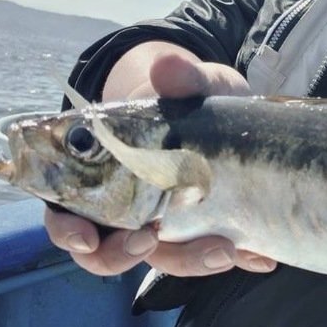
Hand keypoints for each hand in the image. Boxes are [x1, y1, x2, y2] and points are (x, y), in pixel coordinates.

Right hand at [44, 45, 276, 277]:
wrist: (222, 101)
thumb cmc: (186, 93)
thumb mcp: (188, 81)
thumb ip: (178, 77)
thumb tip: (167, 66)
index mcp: (100, 174)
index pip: (67, 214)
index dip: (69, 233)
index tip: (85, 238)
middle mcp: (126, 208)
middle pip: (110, 251)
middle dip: (126, 255)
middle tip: (150, 239)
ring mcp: (166, 222)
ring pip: (165, 257)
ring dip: (190, 261)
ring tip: (224, 249)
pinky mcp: (206, 228)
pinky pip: (215, 252)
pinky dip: (239, 257)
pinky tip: (259, 256)